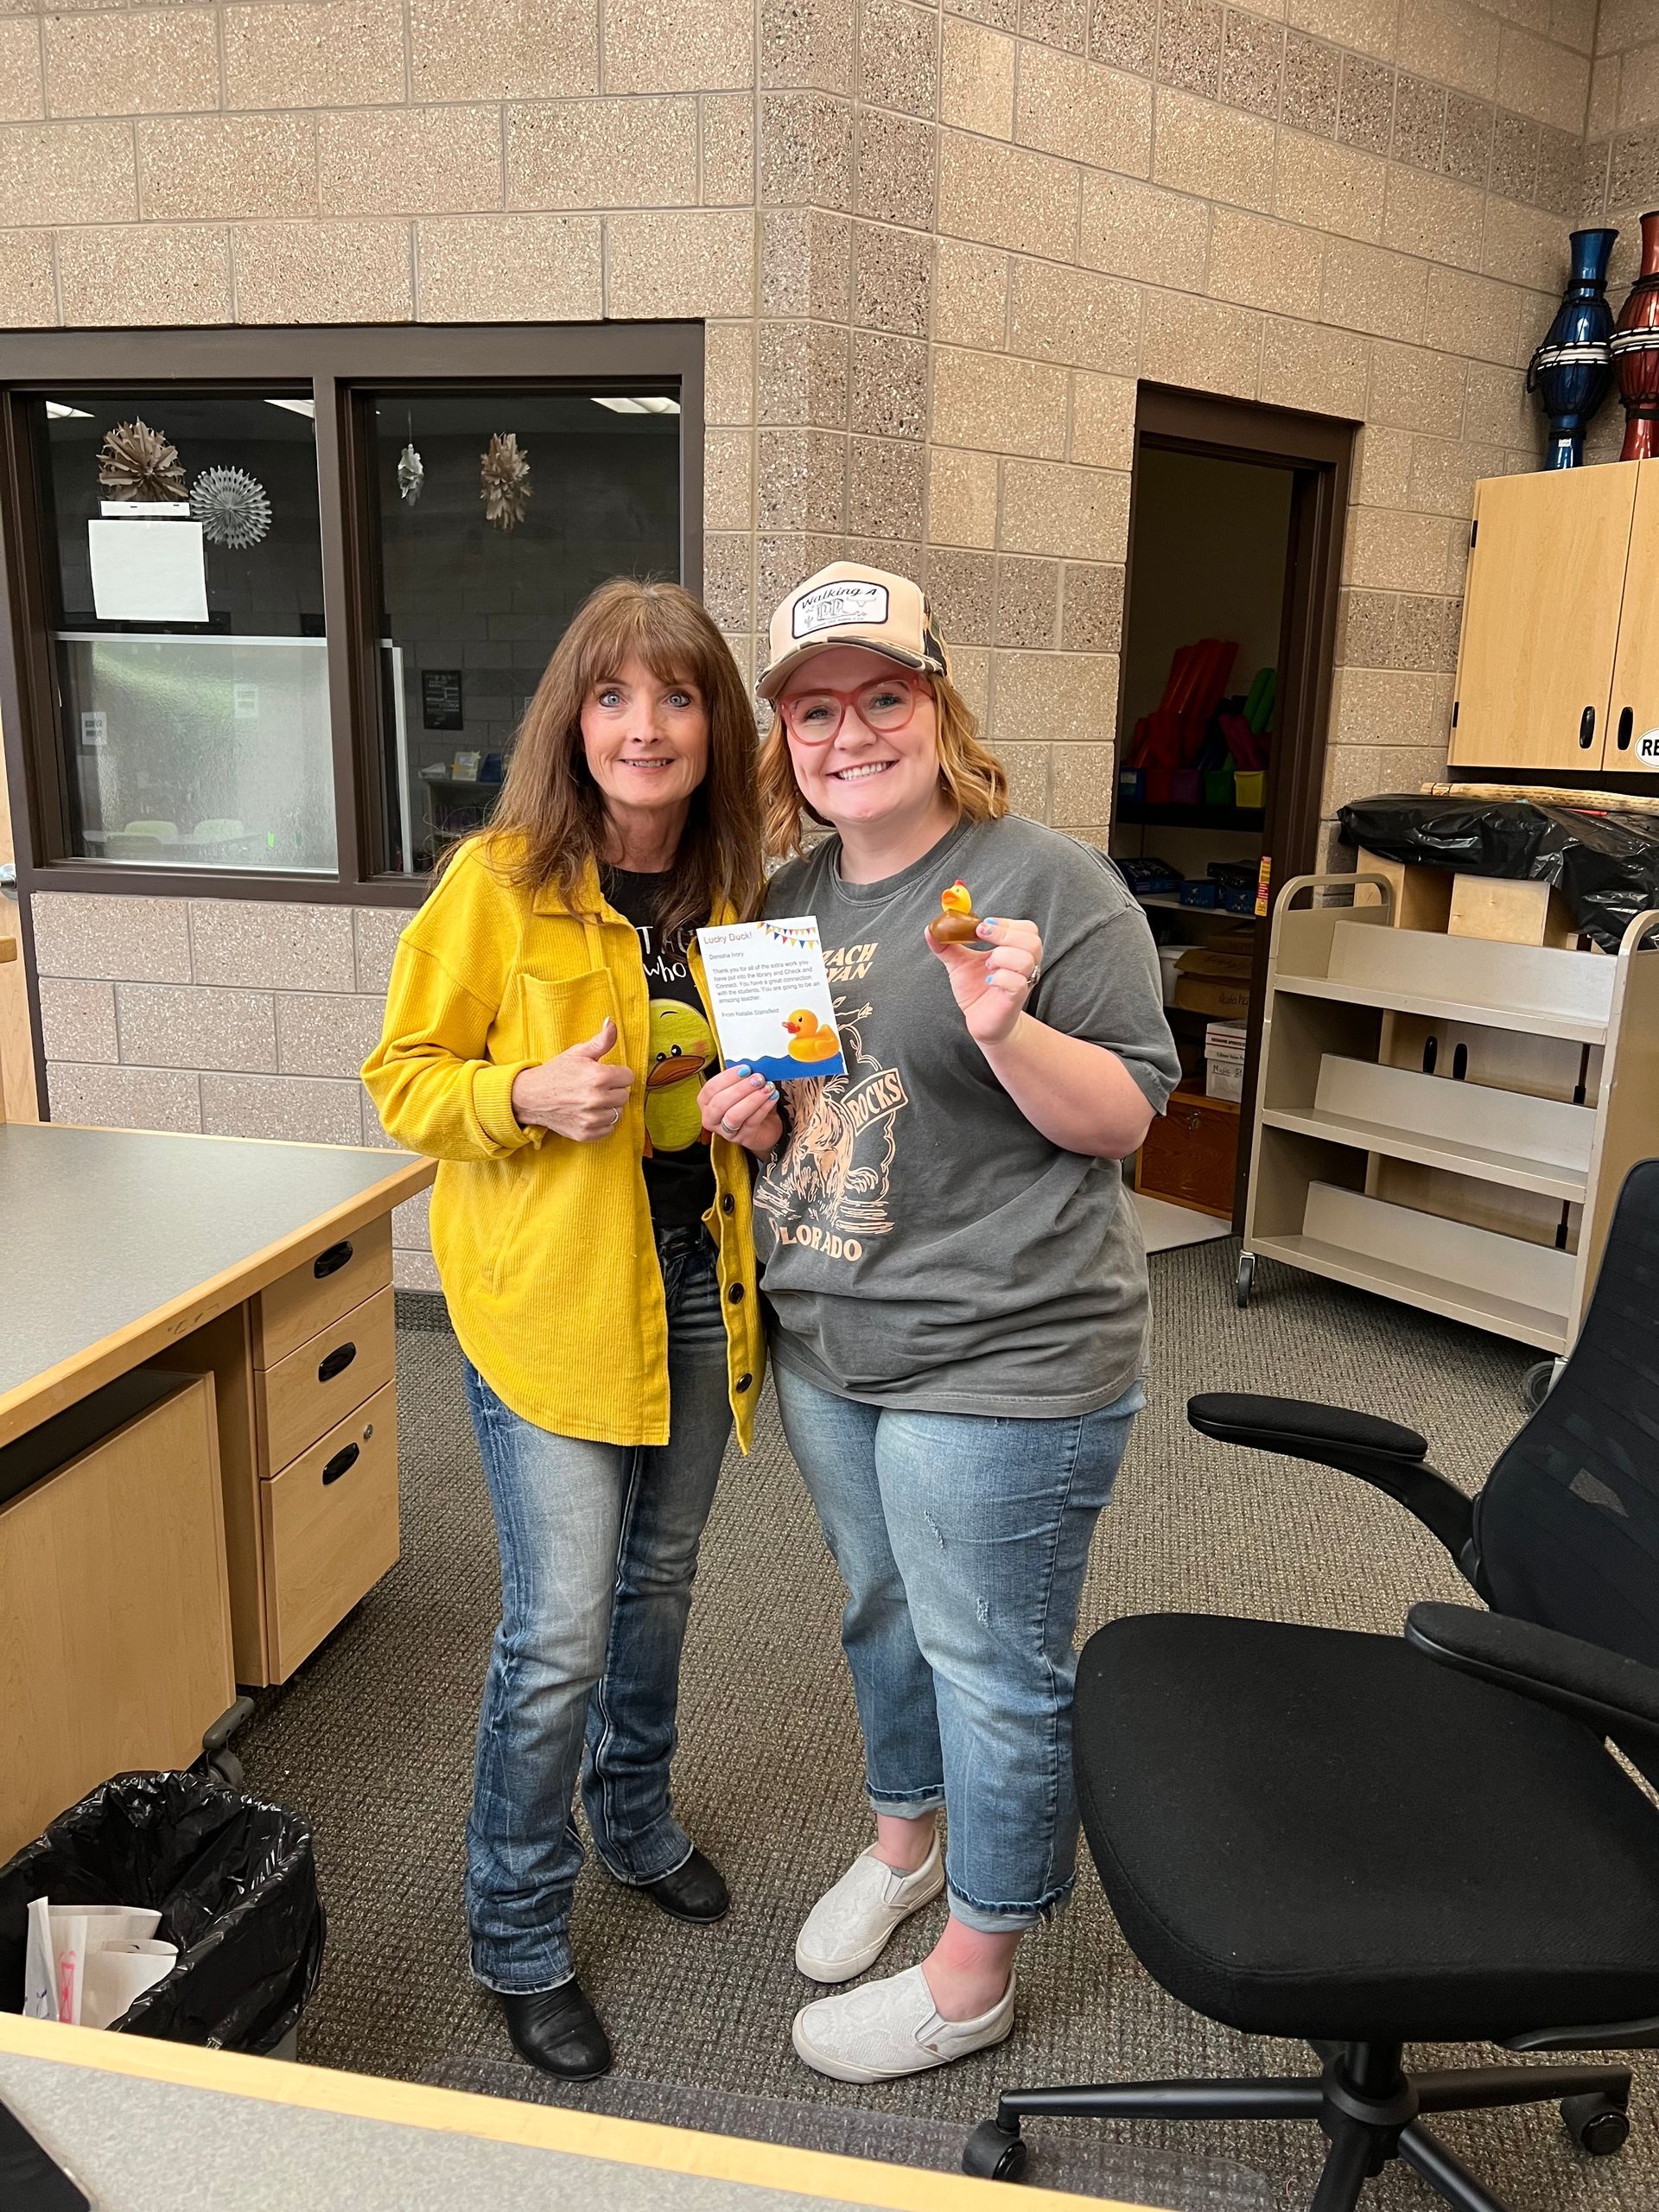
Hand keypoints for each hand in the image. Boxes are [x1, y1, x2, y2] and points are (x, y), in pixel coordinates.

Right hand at [510, 1018, 633, 1141]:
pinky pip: (608, 1129)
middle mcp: (596, 1099)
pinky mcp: (586, 1133)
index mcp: (598, 1076)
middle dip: (613, 1090)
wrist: (531, 1096)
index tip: (606, 1074)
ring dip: (608, 1107)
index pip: (628, 1077)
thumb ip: (601, 1041)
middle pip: (624, 1096)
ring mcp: (591, 1118)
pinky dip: (602, 1123)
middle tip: (597, 1087)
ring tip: (592, 1100)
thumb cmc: (556, 1072)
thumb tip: (612, 1023)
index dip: (618, 1074)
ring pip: (617, 1113)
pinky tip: (589, 1113)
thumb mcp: (578, 1052)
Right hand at [698, 1063, 783, 1156]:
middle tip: (758, 1078)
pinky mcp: (745, 1138)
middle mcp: (712, 1119)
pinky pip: (752, 1122)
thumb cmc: (750, 1104)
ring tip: (767, 1087)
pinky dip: (763, 1107)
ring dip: (751, 1099)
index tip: (745, 1069)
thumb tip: (752, 1065)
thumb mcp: (743, 1089)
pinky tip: (772, 1097)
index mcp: (706, 1102)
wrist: (766, 1126)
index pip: (710, 1089)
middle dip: (739, 1089)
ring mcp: (727, 1132)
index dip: (727, 1078)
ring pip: (734, 1116)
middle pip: (719, 1104)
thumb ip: (742, 1078)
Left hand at [926, 914, 1042, 1045]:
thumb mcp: (958, 964)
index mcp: (1014, 951)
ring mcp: (1022, 982)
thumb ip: (946, 945)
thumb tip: (930, 928)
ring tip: (987, 965)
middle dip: (1004, 933)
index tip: (981, 925)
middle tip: (981, 934)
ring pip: (1025, 959)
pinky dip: (1001, 977)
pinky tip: (989, 981)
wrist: (980, 1022)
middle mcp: (1023, 965)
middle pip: (1032, 940)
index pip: (1026, 928)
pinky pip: (1016, 982)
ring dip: (1003, 956)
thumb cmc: (975, 991)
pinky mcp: (1016, 999)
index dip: (1006, 923)